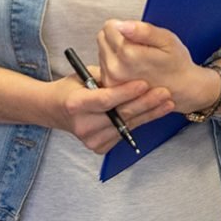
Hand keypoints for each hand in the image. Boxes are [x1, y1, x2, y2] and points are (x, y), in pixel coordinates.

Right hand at [54, 71, 172, 153]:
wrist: (53, 109)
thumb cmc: (70, 87)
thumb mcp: (82, 75)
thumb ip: (105, 77)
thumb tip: (130, 72)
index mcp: (75, 104)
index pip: (105, 100)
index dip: (126, 92)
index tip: (144, 83)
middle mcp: (83, 125)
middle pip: (120, 115)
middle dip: (145, 103)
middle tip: (164, 92)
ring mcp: (91, 140)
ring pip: (126, 126)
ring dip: (149, 114)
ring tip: (166, 103)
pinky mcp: (98, 148)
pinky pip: (124, 134)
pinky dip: (139, 122)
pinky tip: (153, 112)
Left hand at [98, 19, 214, 113]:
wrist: (183, 88)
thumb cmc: (176, 64)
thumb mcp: (166, 40)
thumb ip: (143, 30)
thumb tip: (122, 25)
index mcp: (128, 56)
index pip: (109, 27)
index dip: (124, 26)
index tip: (137, 35)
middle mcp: (116, 70)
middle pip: (103, 37)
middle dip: (117, 36)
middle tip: (138, 46)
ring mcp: (112, 80)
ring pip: (102, 49)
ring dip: (115, 49)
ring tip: (137, 58)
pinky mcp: (111, 86)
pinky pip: (104, 64)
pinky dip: (114, 61)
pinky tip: (131, 67)